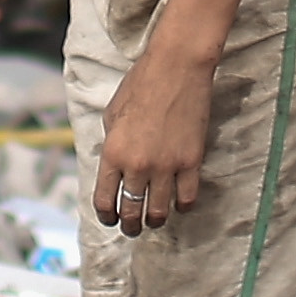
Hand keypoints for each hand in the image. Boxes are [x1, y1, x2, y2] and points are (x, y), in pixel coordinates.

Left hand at [94, 50, 208, 237]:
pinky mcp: (191, 162)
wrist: (176, 68)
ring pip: (158, 212)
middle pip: (131, 212)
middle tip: (132, 228)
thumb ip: (111, 145)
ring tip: (154, 220)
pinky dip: (182, 206)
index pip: (104, 201)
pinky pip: (187, 198)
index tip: (111, 219)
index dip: (107, 216)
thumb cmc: (140, 85)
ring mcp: (166, 166)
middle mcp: (137, 165)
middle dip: (130, 225)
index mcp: (112, 153)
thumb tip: (114, 166)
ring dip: (154, 220)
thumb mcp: (111, 114)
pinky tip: (179, 204)